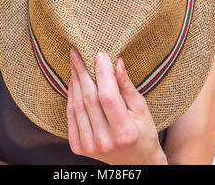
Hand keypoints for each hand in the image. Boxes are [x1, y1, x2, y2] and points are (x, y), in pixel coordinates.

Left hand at [66, 48, 167, 164]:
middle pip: (89, 99)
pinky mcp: (79, 147)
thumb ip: (126, 86)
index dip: (102, 73)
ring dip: (74, 81)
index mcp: (124, 132)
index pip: (108, 96)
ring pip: (77, 105)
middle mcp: (105, 141)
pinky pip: (71, 115)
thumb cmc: (144, 133)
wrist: (136, 162)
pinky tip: (73, 81)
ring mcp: (90, 146)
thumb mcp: (141, 108)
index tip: (100, 54)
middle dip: (83, 72)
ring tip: (75, 63)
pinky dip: (71, 96)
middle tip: (77, 52)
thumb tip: (116, 61)